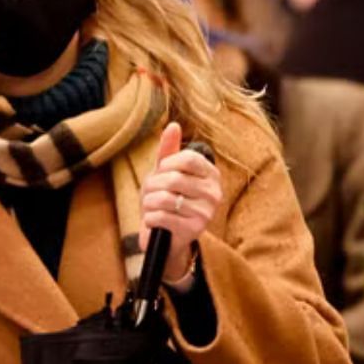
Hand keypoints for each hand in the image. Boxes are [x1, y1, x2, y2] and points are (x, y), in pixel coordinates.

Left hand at [140, 122, 221, 286]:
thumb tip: (173, 125)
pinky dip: (149, 218)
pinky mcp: (194, 230)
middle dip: (153, 185)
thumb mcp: (165, 173)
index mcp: (211, 175)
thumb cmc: (166, 200)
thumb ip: (169, 150)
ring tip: (151, 207)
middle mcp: (214, 193)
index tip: (161, 172)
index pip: (188, 159)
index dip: (167, 164)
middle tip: (151, 193)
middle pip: (174, 178)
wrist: (167, 237)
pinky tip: (153, 221)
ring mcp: (206, 213)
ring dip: (149, 202)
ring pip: (165, 198)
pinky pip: (161, 216)